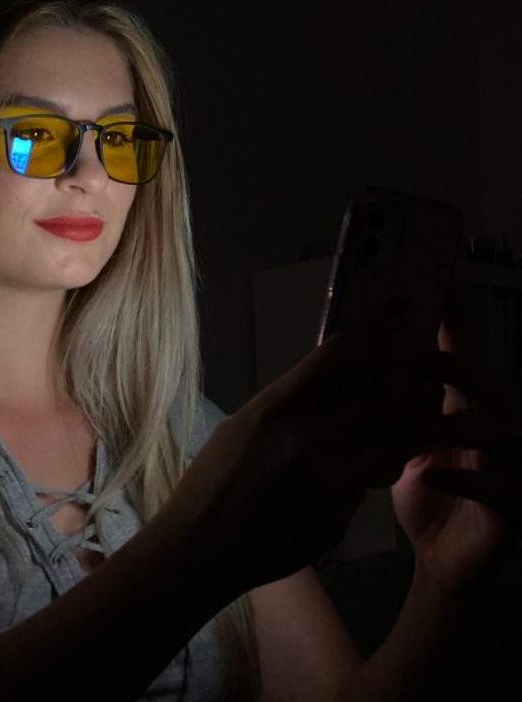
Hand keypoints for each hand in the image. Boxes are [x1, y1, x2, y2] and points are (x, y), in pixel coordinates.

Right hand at [169, 320, 445, 599]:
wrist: (200, 548)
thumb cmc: (210, 481)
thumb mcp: (240, 428)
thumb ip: (285, 408)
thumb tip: (328, 390)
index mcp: (275, 408)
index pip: (336, 357)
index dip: (371, 336)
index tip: (391, 326)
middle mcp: (306, 438)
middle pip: (381, 401)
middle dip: (406, 390)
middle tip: (418, 384)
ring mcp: (326, 482)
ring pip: (392, 448)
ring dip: (403, 437)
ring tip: (405, 430)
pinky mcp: (337, 519)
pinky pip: (368, 490)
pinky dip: (372, 478)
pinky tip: (363, 476)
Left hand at [392, 323, 518, 598]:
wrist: (445, 560)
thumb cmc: (426, 492)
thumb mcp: (404, 441)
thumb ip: (392, 406)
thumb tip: (353, 363)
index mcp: (465, 411)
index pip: (463, 362)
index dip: (455, 331)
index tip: (435, 298)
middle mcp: (492, 431)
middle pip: (487, 385)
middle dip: (454, 368)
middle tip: (419, 360)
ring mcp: (509, 468)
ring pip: (496, 433)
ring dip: (455, 423)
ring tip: (419, 421)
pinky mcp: (512, 508)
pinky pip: (498, 487)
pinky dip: (462, 479)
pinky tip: (428, 475)